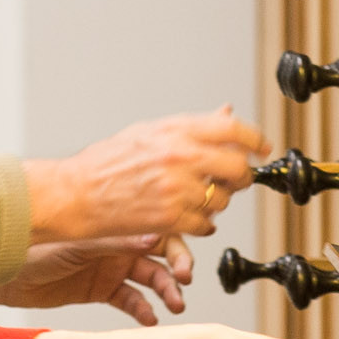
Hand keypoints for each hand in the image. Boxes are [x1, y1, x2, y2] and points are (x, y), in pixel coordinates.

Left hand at [0, 235, 193, 323]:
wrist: (5, 275)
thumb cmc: (34, 248)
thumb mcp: (78, 245)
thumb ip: (116, 243)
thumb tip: (154, 239)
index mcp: (115, 224)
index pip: (157, 229)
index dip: (176, 246)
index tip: (183, 265)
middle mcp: (118, 244)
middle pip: (161, 255)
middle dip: (176, 270)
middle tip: (182, 285)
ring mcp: (112, 267)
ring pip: (150, 279)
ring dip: (165, 292)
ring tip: (174, 307)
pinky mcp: (102, 289)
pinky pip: (131, 300)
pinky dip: (143, 309)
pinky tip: (150, 319)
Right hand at [20, 108, 270, 241]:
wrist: (76, 194)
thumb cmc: (107, 162)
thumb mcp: (148, 132)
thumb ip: (191, 126)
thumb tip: (226, 114)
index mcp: (175, 130)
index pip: (232, 129)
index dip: (254, 139)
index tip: (262, 148)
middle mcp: (180, 157)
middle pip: (237, 167)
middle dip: (242, 176)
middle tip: (236, 179)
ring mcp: (177, 189)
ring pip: (223, 199)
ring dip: (217, 201)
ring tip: (196, 197)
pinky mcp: (171, 219)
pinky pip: (206, 224)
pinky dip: (202, 223)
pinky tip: (186, 215)